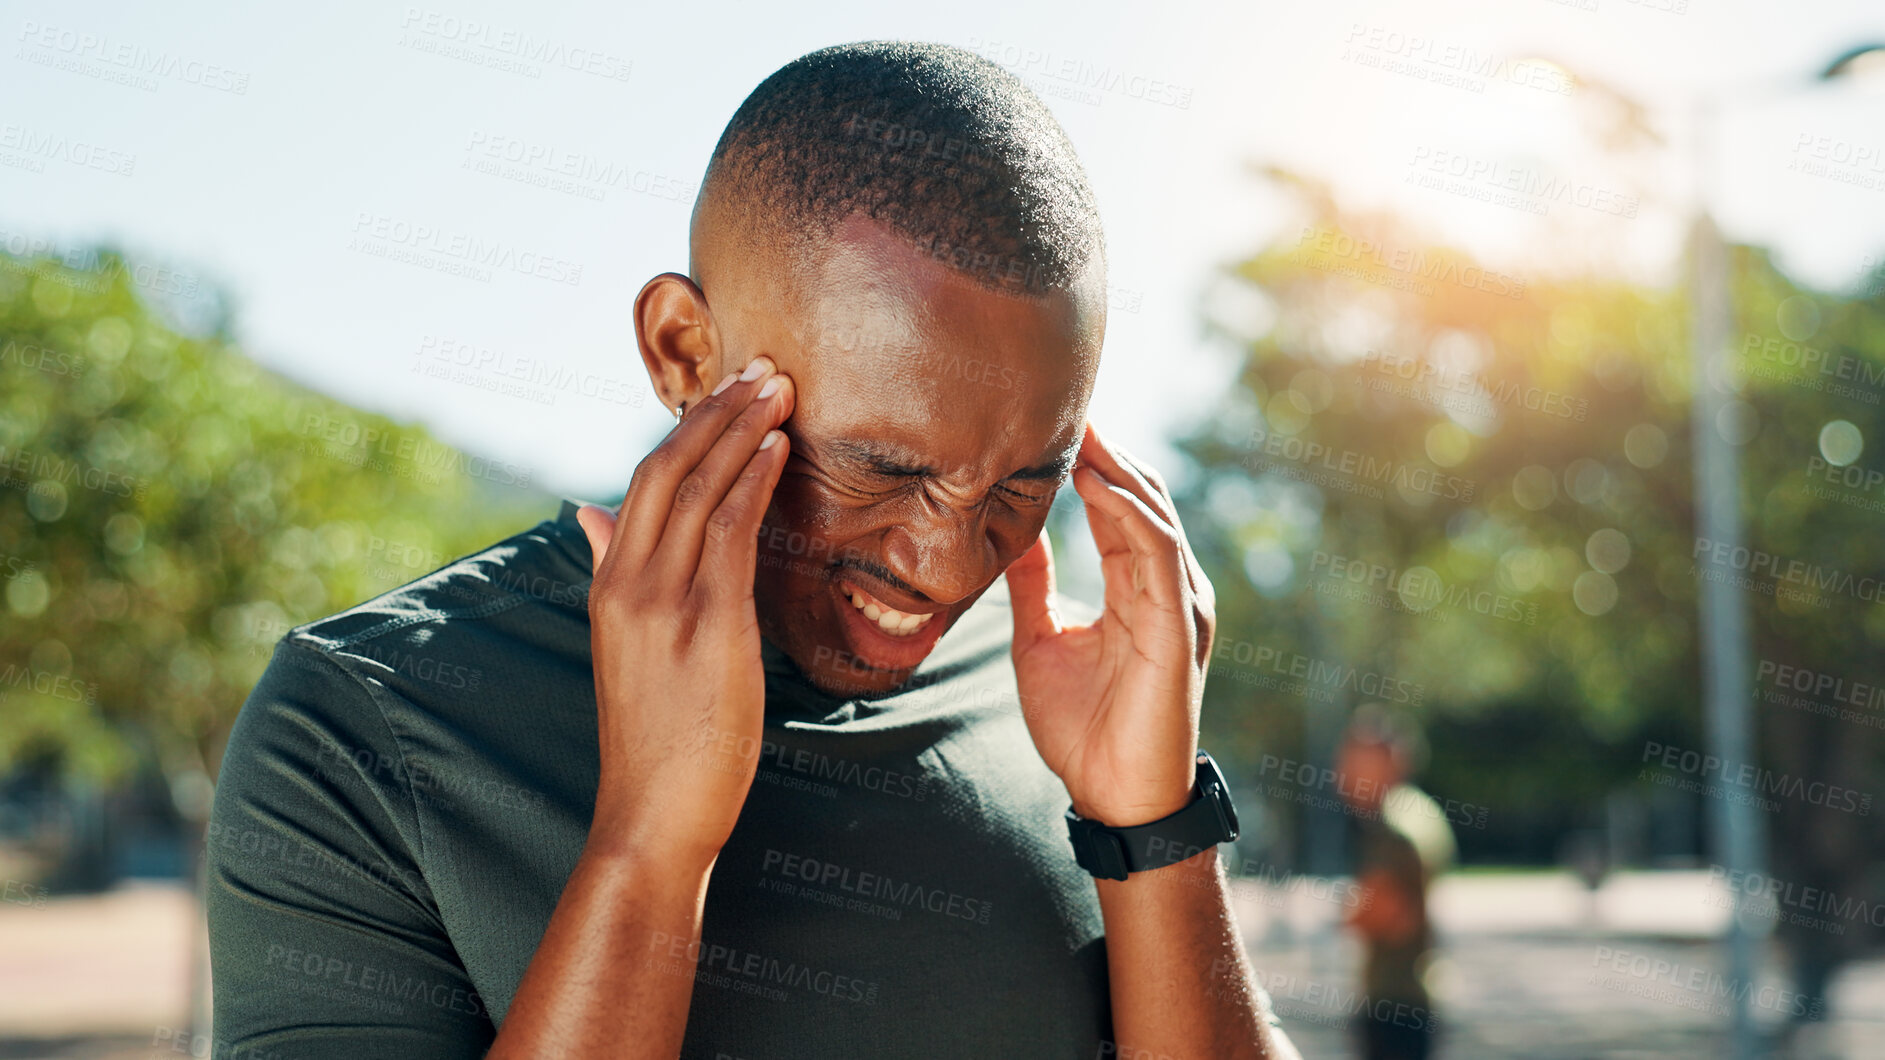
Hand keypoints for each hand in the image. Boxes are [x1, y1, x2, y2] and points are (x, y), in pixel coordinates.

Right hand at [575, 357, 793, 867]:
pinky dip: (754, 482)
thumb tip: (589, 512)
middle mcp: (629, 583)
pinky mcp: (707, 625)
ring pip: (701, 489)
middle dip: (716, 411)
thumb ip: (610, 571)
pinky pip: (731, 533)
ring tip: (779, 388)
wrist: (652, 816)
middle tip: (761, 367)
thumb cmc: (654, 739)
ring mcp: (665, 602)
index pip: (644, 483)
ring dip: (743, 430)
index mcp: (609, 586)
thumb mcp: (620, 646)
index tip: (727, 388)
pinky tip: (779, 450)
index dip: (687, 429)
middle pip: (669, 468)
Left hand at [1006, 422, 1216, 826]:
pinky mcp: (1178, 626)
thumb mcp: (1040, 640)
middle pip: (1140, 498)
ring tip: (1079, 427)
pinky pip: (1156, 551)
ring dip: (1117, 467)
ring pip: (1153, 514)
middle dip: (1105, 449)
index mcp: (1137, 588)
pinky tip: (1095, 480)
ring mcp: (1178, 604)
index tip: (1053, 420)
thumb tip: (1010, 534)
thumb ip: (1032, 586)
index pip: (1117, 507)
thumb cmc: (1083, 728)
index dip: (1089, 461)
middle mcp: (1166, 587)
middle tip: (1066, 401)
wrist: (1111, 796)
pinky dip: (1129, 510)